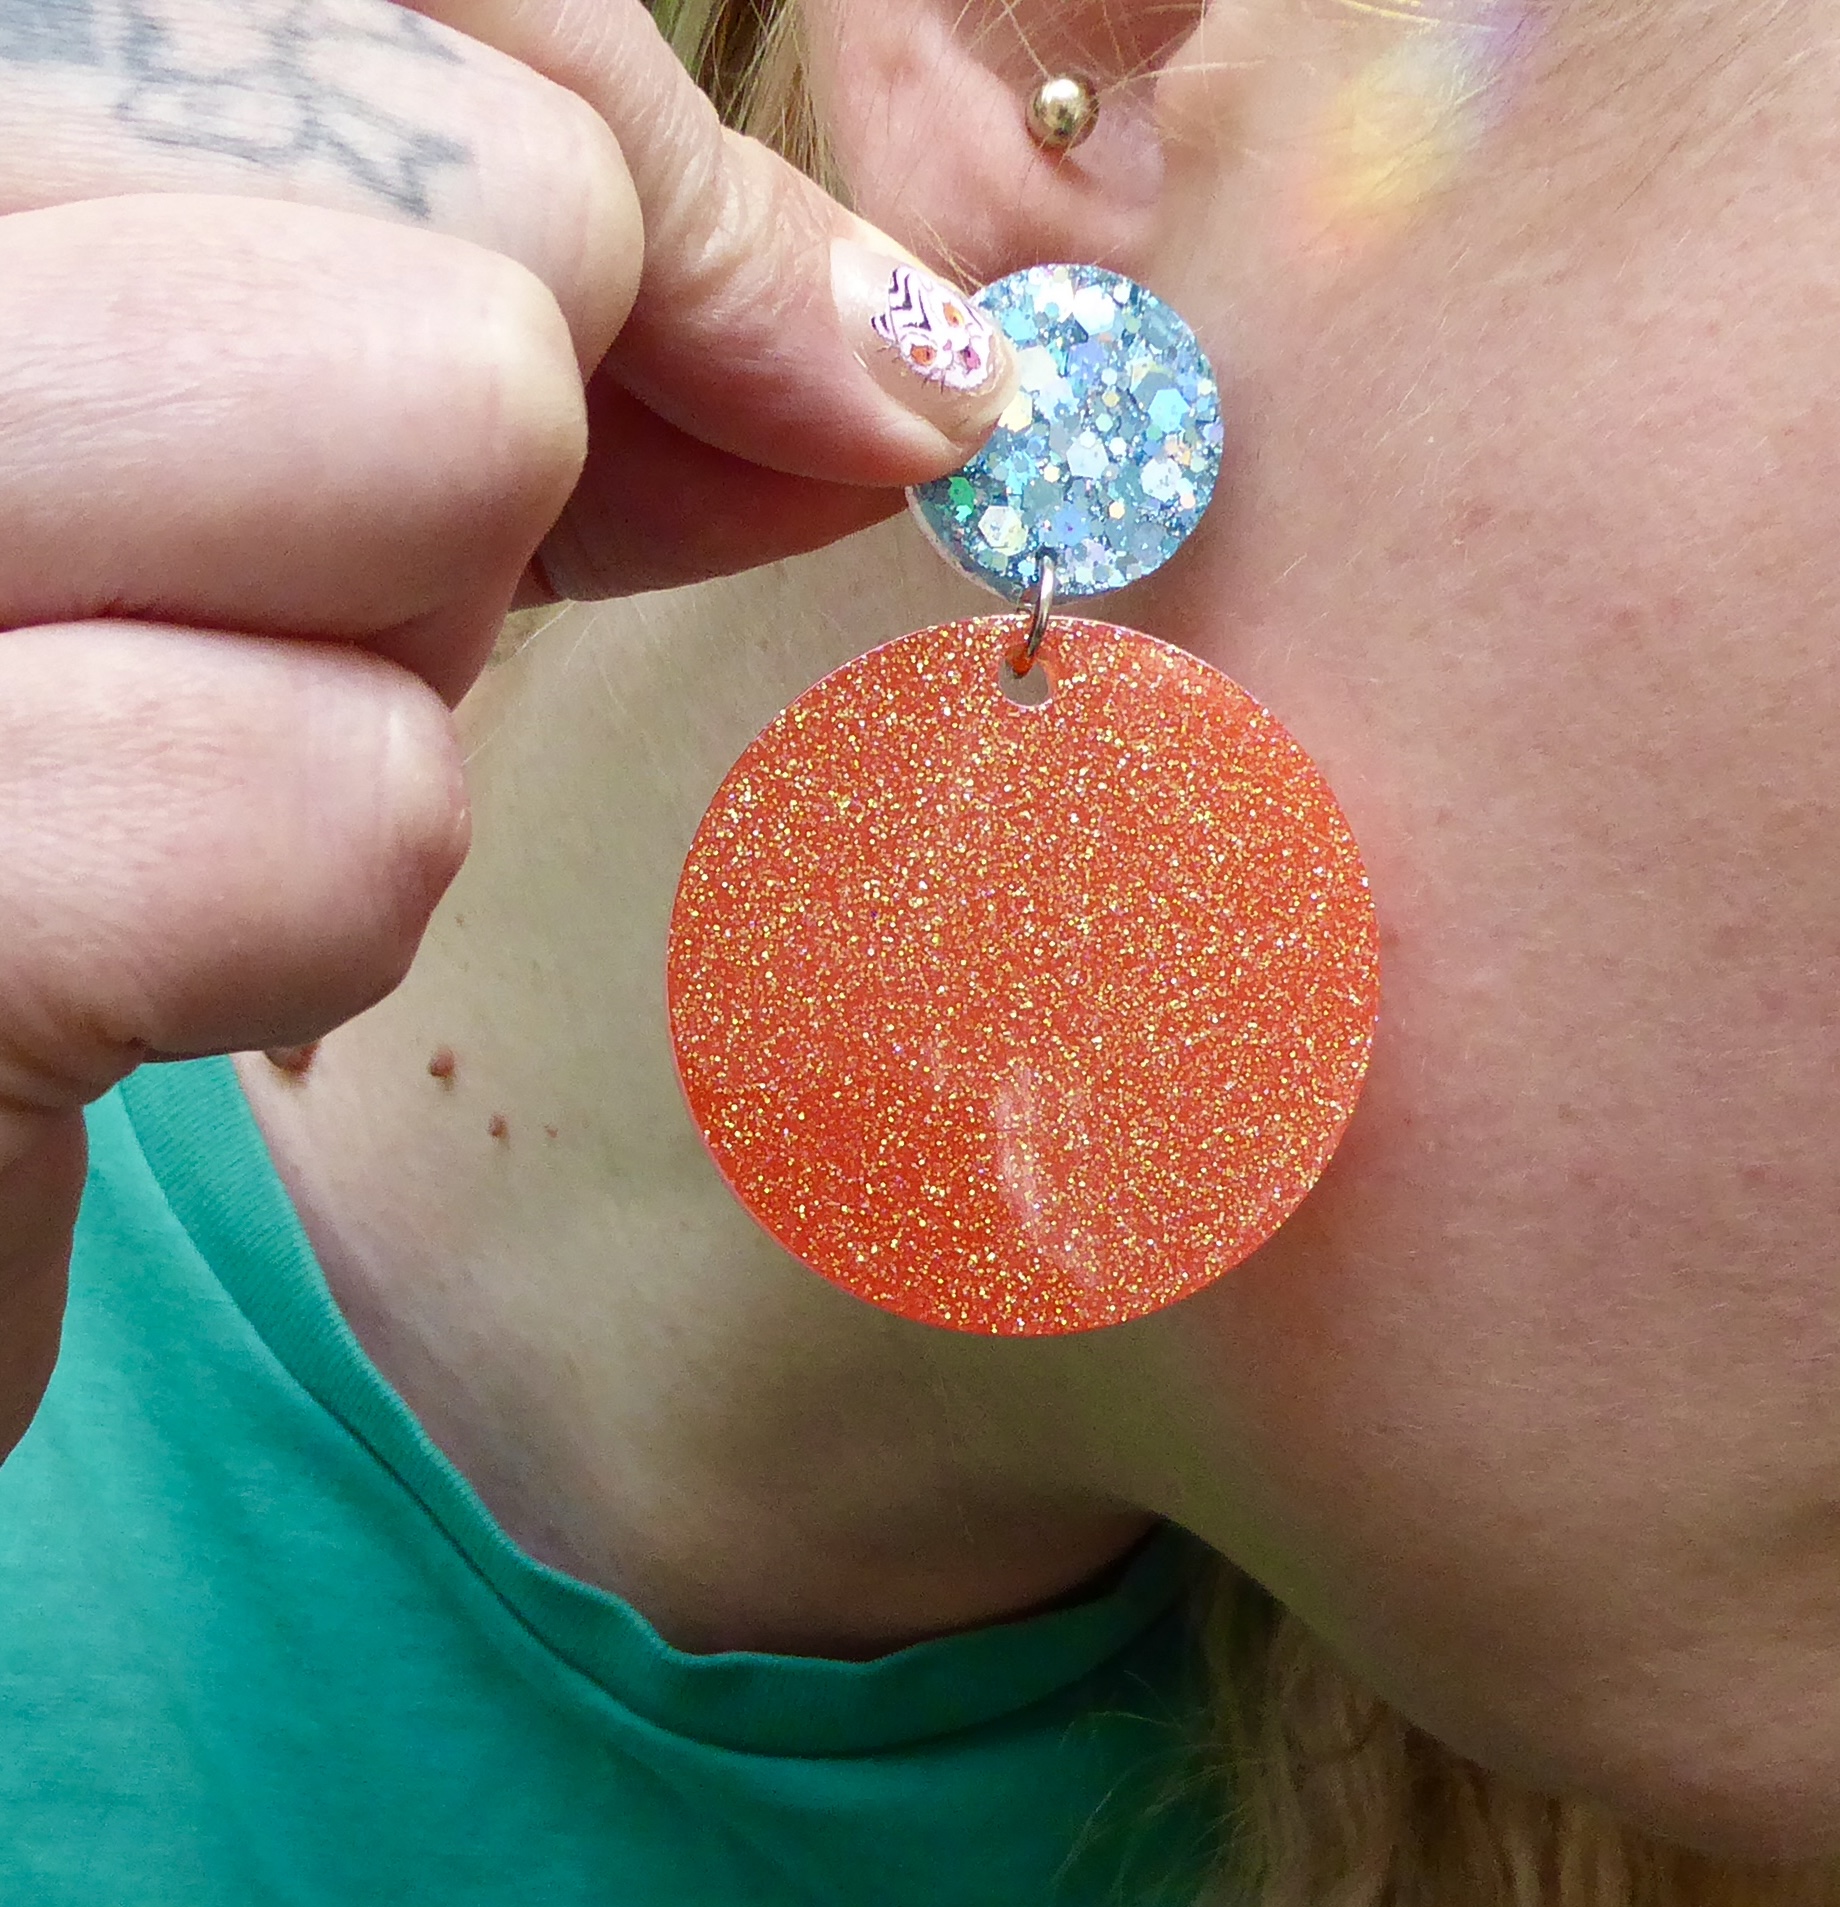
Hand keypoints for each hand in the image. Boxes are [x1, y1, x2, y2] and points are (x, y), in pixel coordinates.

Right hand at [0, 0, 1016, 1452]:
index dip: (651, 172)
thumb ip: (521, 308)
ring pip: (449, 414)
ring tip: (189, 733)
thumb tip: (898, 351)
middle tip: (315, 593)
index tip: (814, 363)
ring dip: (403, 649)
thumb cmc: (43, 756)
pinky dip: (316, 901)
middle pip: (503, 186)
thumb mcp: (249, 449)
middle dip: (513, 432)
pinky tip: (146, 945)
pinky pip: (350, 795)